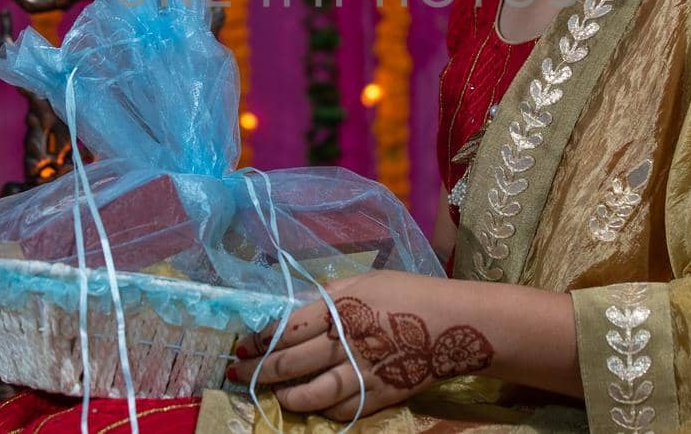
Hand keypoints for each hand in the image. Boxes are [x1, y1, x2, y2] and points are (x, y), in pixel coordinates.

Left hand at [224, 270, 494, 421]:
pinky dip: (321, 410)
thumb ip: (328, 295)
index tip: (242, 344)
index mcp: (339, 307)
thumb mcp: (364, 280)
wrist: (453, 324)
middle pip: (290, 362)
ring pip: (311, 394)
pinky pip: (342, 409)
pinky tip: (311, 404)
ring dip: (284, 396)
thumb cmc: (407, 293)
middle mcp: (345, 342)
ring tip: (272, 394)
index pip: (286, 327)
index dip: (259, 338)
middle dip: (257, 369)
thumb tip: (293, 306)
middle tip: (236, 372)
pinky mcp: (379, 395)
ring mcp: (362, 373)